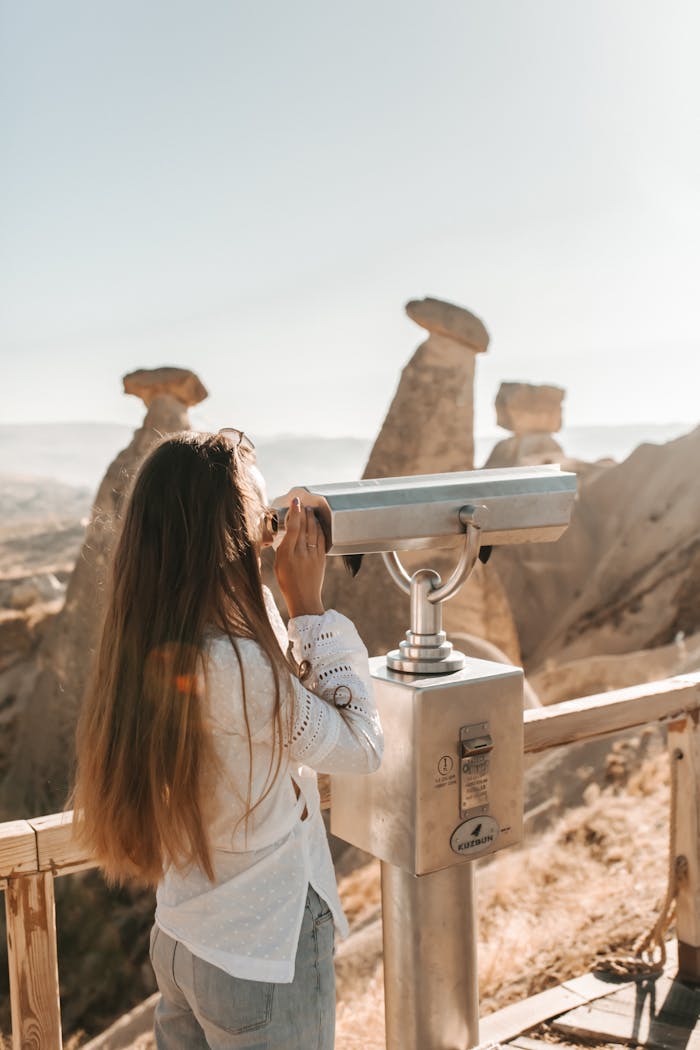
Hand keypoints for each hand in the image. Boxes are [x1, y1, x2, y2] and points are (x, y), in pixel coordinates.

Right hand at [274, 498, 325, 617]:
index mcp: (287, 554)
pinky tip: (316, 523)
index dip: (295, 512)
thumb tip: (288, 532)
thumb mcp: (279, 565)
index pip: (293, 528)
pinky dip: (319, 528)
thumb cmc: (288, 583)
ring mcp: (313, 555)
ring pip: (314, 530)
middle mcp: (301, 553)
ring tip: (309, 511)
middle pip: (305, 526)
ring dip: (312, 518)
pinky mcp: (322, 558)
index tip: (295, 502)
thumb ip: (283, 548)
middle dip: (304, 512)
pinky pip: (321, 538)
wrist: (304, 599)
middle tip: (302, 504)